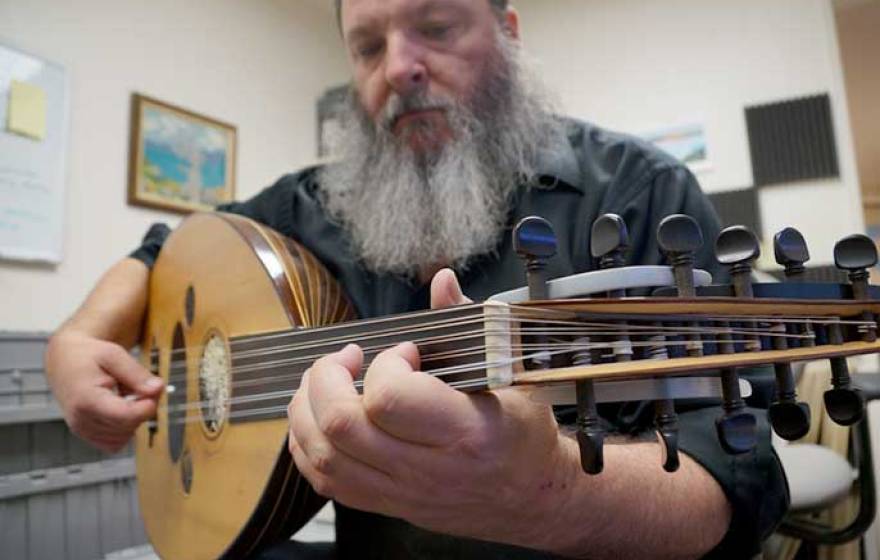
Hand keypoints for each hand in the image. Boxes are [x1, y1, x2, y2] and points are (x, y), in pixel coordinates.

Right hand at [45, 331, 163, 452]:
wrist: (64, 362)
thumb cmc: (87, 356)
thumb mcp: (114, 354)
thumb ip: (136, 373)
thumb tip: (157, 388)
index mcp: (86, 399)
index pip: (125, 416)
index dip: (147, 406)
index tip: (153, 390)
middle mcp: (80, 420)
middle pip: (128, 426)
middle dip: (143, 408)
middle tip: (142, 386)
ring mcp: (82, 430)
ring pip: (124, 437)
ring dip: (134, 419)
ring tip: (126, 395)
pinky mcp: (87, 436)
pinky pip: (116, 443)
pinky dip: (124, 428)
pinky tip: (121, 408)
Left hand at [287, 269, 572, 547]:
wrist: (533, 498)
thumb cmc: (523, 434)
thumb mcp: (508, 374)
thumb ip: (468, 324)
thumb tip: (443, 281)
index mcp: (465, 432)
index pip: (389, 400)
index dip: (384, 364)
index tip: (404, 353)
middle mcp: (428, 468)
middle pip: (341, 426)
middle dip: (326, 377)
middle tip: (347, 359)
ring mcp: (402, 492)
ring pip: (323, 455)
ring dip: (308, 408)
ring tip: (325, 381)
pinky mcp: (386, 504)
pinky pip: (326, 481)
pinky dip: (308, 444)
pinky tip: (319, 417)